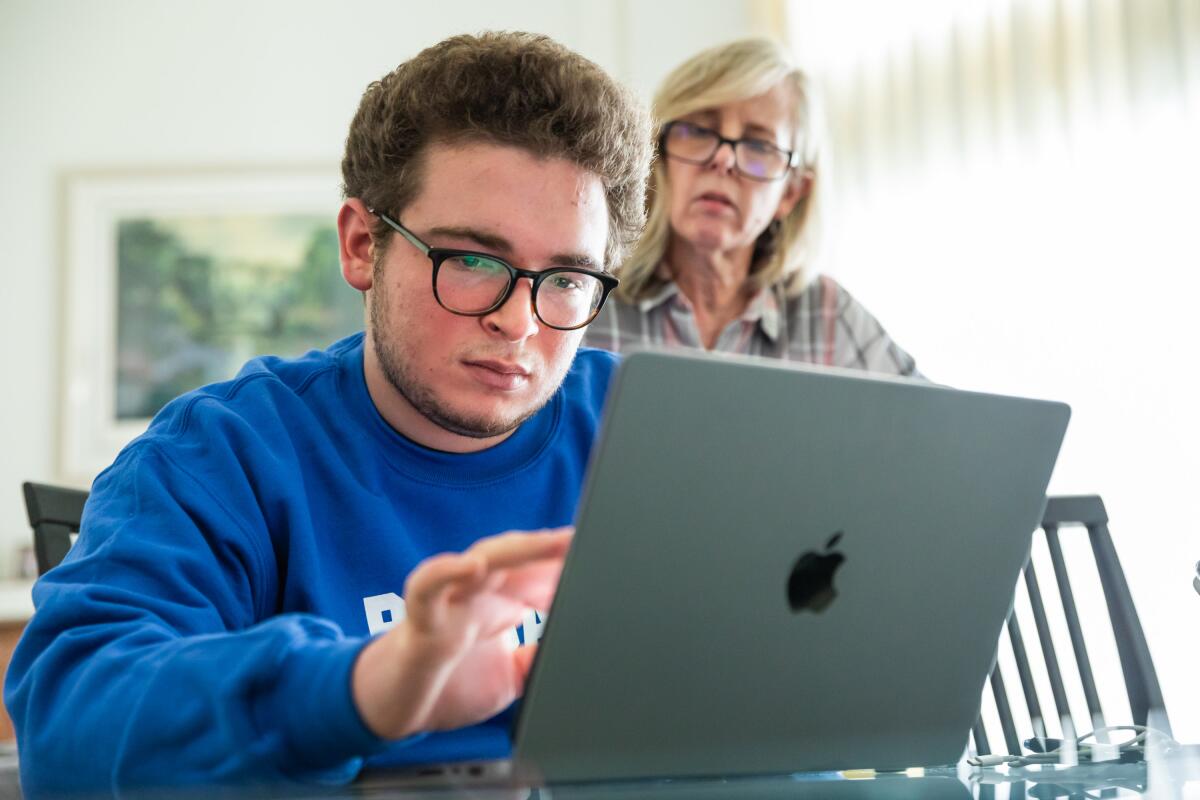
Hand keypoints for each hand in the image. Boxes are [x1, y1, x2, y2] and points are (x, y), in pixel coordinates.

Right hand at [351, 528, 571, 739]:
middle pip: (519, 558)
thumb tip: (569, 646)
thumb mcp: (509, 678)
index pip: (541, 575)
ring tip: (550, 541)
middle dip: (553, 548)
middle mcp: (478, 593)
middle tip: (587, 539)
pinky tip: (472, 565)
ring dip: (517, 549)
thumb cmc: (449, 683)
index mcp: (501, 603)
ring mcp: (450, 601)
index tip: (606, 553)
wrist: (394, 707)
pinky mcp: (421, 619)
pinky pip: (429, 587)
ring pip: (482, 561)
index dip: (570, 566)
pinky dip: (447, 571)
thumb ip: (537, 660)